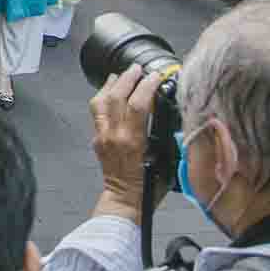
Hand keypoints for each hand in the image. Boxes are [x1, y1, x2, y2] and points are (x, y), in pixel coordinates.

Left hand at [88, 63, 170, 223]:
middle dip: (129, 78)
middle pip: (117, 97)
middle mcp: (113, 136)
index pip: (138, 105)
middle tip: (139, 69)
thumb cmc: (147, 188)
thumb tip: (172, 116)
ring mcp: (102, 136)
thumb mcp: (164, 161)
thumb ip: (166, 137)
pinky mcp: (97, 138)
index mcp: (132, 142)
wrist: (124, 201)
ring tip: (123, 74)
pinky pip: (97, 111)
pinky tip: (111, 90)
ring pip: (101, 101)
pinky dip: (103, 96)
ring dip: (112, 84)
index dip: (147, 86)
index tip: (157, 76)